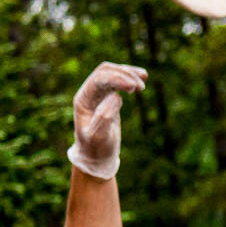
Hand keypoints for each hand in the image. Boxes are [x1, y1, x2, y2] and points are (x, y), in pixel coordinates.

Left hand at [68, 61, 146, 178]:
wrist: (96, 155)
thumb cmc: (95, 147)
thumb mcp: (99, 137)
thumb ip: (104, 117)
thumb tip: (115, 97)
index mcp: (82, 100)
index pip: (98, 79)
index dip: (117, 78)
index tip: (133, 88)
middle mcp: (88, 93)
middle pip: (105, 71)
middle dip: (124, 74)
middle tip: (140, 87)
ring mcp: (97, 93)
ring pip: (112, 72)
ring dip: (129, 74)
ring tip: (143, 84)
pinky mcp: (107, 96)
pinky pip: (118, 79)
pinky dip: (130, 76)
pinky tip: (143, 78)